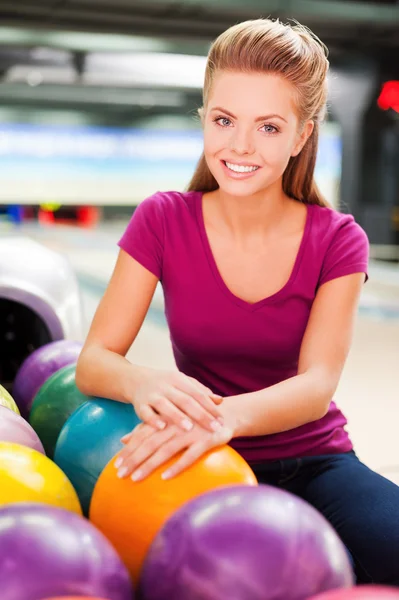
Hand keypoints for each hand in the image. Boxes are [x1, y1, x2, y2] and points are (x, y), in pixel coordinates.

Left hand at [115, 411, 235, 480]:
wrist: (226, 413)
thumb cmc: (193, 418)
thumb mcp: (169, 420)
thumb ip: (147, 428)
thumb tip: (123, 439)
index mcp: (166, 419)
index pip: (143, 435)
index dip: (129, 449)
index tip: (116, 465)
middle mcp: (176, 425)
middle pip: (150, 443)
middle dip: (134, 459)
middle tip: (120, 474)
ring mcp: (191, 432)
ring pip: (166, 450)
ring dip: (150, 465)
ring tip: (136, 478)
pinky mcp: (206, 440)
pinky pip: (190, 456)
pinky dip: (177, 466)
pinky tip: (165, 477)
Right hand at [132, 369, 223, 432]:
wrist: (136, 380)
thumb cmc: (166, 385)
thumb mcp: (183, 384)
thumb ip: (200, 392)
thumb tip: (220, 401)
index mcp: (178, 379)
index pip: (197, 393)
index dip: (210, 407)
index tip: (222, 420)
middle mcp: (165, 386)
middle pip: (185, 400)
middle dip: (200, 414)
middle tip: (214, 428)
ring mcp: (151, 394)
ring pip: (164, 405)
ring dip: (176, 416)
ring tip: (189, 428)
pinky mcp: (139, 404)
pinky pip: (145, 412)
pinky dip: (152, 420)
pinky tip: (162, 427)